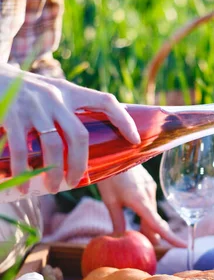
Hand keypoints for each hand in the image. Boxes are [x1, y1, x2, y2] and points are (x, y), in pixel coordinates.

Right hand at [0, 64, 139, 193]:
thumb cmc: (21, 92)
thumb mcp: (49, 93)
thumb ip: (65, 111)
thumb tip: (81, 146)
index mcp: (69, 92)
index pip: (105, 101)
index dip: (123, 119)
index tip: (135, 139)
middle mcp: (55, 97)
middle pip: (80, 135)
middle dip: (80, 164)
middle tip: (75, 182)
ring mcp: (34, 105)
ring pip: (53, 145)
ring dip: (54, 171)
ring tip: (52, 187)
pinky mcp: (12, 114)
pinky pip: (23, 149)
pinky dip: (25, 172)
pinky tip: (25, 187)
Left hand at [97, 166, 185, 247]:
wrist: (115, 152)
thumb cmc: (109, 177)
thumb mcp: (110, 201)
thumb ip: (117, 220)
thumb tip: (120, 238)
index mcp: (139, 201)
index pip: (157, 224)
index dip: (171, 237)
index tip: (184, 246)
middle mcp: (148, 195)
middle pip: (154, 221)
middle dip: (153, 234)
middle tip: (148, 245)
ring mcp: (150, 188)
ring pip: (152, 211)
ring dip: (147, 223)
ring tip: (141, 232)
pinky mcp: (148, 183)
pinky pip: (150, 202)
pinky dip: (146, 212)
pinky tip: (138, 213)